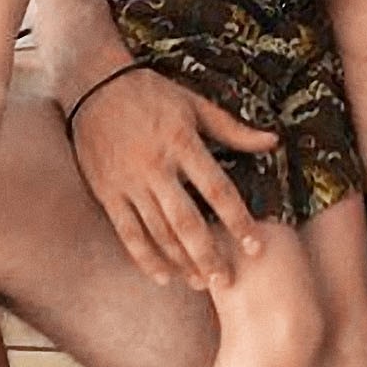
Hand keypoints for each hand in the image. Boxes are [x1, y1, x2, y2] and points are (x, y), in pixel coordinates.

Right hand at [68, 64, 275, 289]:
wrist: (93, 83)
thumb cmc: (151, 92)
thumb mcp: (195, 104)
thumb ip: (233, 129)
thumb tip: (273, 141)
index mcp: (182, 143)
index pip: (217, 190)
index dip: (238, 220)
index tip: (255, 245)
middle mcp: (155, 166)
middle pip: (186, 221)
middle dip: (208, 255)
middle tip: (227, 281)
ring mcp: (128, 182)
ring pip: (157, 232)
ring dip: (180, 262)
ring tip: (200, 283)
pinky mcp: (106, 192)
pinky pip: (127, 232)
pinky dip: (145, 258)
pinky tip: (163, 276)